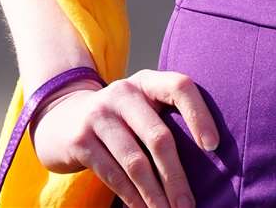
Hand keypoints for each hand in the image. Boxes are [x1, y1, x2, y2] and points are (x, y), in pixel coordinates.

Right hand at [29, 68, 219, 207]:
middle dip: (176, 176)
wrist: (62, 118)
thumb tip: (208, 157)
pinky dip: (131, 197)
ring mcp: (99, 116)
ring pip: (135, 161)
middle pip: (158, 136)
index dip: (198, 114)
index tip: (213, 146)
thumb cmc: (120, 118)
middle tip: (189, 206)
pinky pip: (112, 174)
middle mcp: (123, 93)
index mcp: (147, 81)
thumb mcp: (142, 106)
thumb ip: (166, 119)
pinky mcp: (80, 141)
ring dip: (154, 194)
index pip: (179, 87)